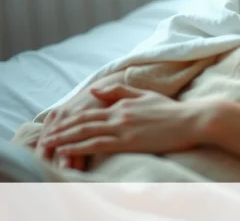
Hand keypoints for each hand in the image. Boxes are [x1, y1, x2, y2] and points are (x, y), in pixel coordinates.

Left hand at [38, 84, 204, 159]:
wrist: (192, 119)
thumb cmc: (173, 110)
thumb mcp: (146, 95)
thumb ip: (121, 91)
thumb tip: (95, 91)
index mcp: (123, 103)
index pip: (90, 111)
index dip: (70, 119)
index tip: (56, 125)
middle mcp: (119, 113)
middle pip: (83, 121)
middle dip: (61, 129)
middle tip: (44, 137)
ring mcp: (123, 127)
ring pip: (86, 132)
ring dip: (64, 139)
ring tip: (49, 145)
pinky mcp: (129, 140)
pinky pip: (98, 144)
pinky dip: (79, 147)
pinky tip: (68, 152)